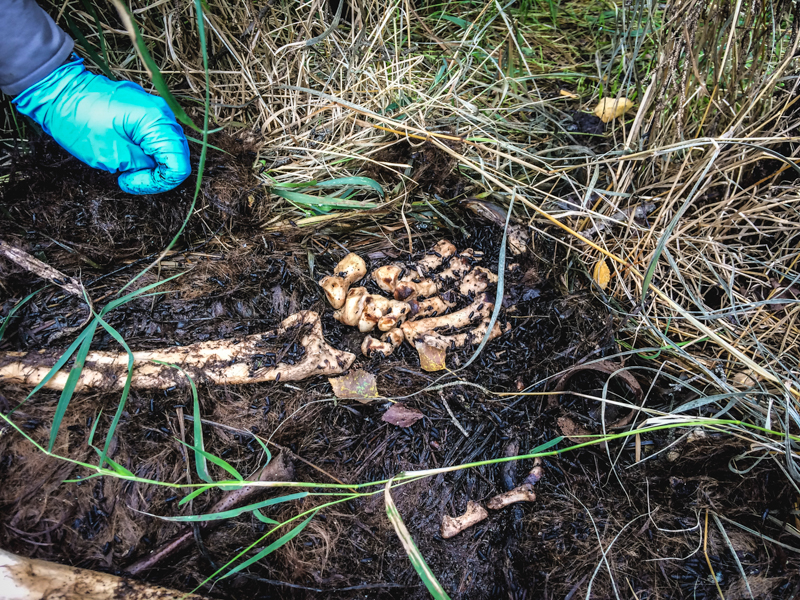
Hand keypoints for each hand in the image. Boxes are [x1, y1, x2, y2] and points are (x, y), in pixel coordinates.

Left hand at [13, 56, 189, 194]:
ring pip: (166, 146)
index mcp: (157, 121)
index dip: (160, 181)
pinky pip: (154, 135)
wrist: (57, 90)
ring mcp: (152, 108)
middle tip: (128, 177)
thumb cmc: (79, 121)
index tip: (133, 180)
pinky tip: (125, 153)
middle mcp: (161, 112)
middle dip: (156, 174)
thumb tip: (152, 169)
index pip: (178, 164)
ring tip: (124, 167)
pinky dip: (144, 150)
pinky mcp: (142, 109)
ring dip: (149, 162)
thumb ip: (141, 165)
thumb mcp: (111, 155)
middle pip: (176, 155)